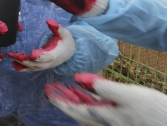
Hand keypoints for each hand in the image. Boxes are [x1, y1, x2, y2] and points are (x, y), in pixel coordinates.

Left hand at [7, 19, 74, 71]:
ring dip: (21, 63)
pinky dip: (22, 67)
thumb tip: (49, 21)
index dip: (40, 56)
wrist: (69, 52)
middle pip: (37, 64)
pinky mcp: (41, 66)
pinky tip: (14, 63)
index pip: (48, 57)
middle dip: (26, 60)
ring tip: (11, 56)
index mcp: (56, 54)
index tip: (32, 54)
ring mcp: (45, 65)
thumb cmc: (66, 41)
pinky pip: (31, 68)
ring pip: (33, 67)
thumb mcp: (64, 33)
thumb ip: (57, 27)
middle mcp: (50, 62)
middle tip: (15, 55)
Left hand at [44, 73, 166, 125]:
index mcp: (102, 117)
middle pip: (76, 109)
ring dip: (72, 96)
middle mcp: (103, 121)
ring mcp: (110, 119)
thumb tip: (77, 78)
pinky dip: (86, 97)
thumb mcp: (128, 95)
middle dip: (62, 98)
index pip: (73, 109)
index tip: (46, 91)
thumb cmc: (153, 111)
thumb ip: (102, 86)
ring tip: (60, 86)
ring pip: (85, 107)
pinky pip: (95, 106)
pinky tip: (82, 89)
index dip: (59, 100)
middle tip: (49, 87)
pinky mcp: (118, 115)